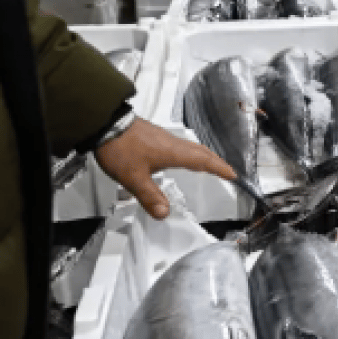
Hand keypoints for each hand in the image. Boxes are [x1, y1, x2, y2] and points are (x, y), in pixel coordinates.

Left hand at [95, 117, 235, 218]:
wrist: (105, 124)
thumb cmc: (121, 150)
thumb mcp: (134, 178)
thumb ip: (150, 196)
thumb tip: (165, 214)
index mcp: (173, 153)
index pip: (203, 161)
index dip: (219, 168)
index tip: (232, 174)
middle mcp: (173, 144)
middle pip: (201, 151)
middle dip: (216, 161)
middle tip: (227, 170)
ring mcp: (164, 138)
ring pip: (192, 147)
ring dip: (205, 156)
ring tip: (210, 164)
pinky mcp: (155, 137)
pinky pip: (182, 145)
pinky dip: (191, 152)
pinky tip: (183, 157)